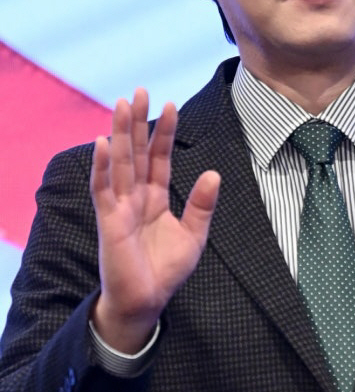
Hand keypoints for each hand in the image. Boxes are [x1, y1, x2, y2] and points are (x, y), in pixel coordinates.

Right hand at [90, 88, 219, 351]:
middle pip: (136, 152)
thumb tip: (214, 173)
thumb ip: (202, 206)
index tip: (171, 104)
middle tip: (139, 89)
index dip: (165, 133)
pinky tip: (102, 142)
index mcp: (156, 198)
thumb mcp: (194, 236)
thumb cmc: (166, 271)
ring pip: (119, 163)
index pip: (160, 158)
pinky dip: (102, 166)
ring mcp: (120, 207)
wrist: (147, 302)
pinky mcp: (109, 222)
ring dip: (120, 133)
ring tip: (122, 104)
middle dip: (138, 121)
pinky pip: (103, 189)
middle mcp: (136, 197)